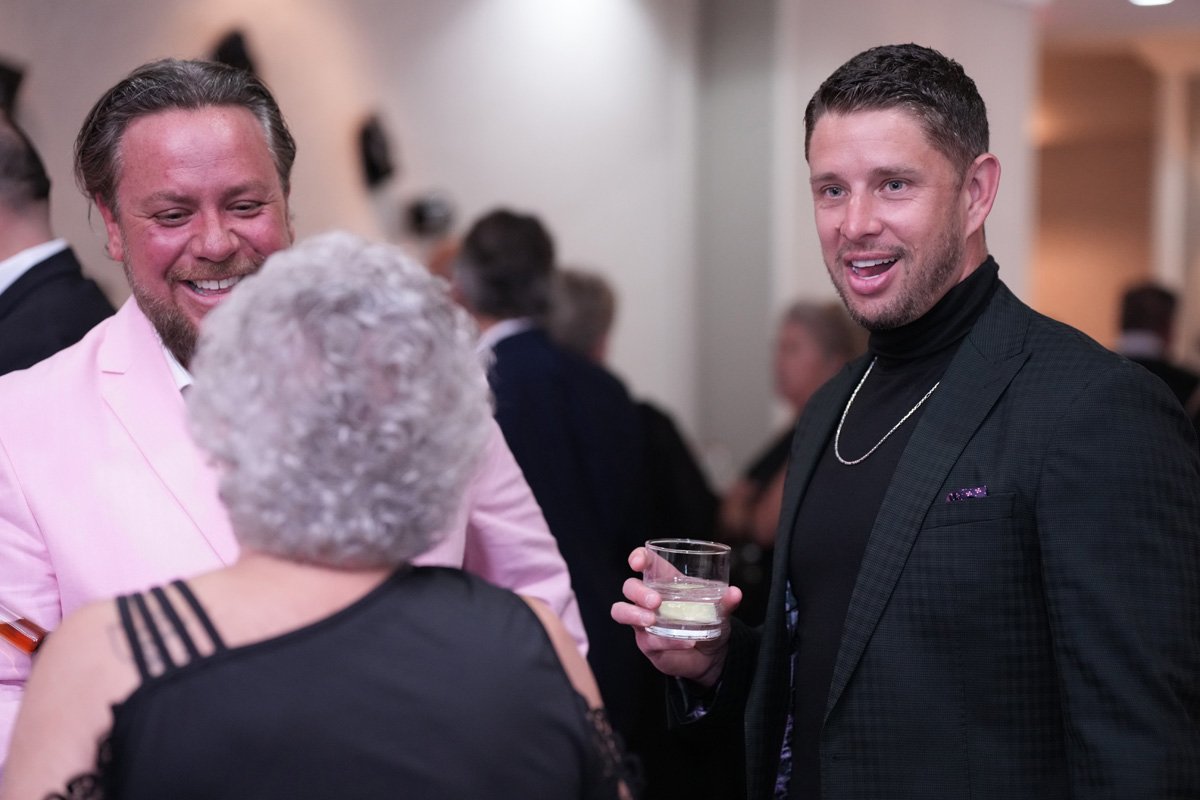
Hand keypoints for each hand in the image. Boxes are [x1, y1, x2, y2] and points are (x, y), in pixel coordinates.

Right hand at [610, 546, 741, 687]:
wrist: (712, 654)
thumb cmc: (710, 621)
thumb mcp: (721, 610)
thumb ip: (726, 602)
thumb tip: (735, 593)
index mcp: (665, 581)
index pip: (645, 562)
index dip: (637, 557)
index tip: (637, 562)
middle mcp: (649, 598)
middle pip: (629, 586)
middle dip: (638, 592)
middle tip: (656, 601)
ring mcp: (643, 620)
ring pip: (621, 611)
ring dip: (634, 614)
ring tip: (652, 620)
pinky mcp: (646, 642)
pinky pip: (646, 639)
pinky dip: (665, 641)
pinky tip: (685, 642)